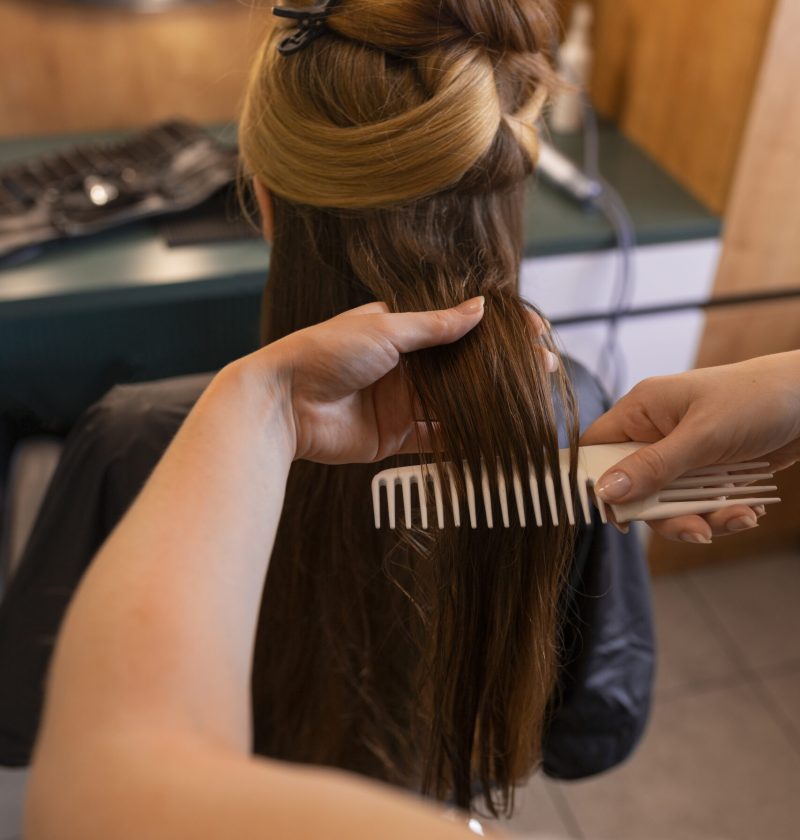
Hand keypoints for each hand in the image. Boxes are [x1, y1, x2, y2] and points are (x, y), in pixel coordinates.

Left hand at [255, 299, 556, 464]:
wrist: (283, 404)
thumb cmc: (324, 353)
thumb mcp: (385, 330)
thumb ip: (435, 325)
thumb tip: (481, 307)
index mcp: (398, 331)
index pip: (455, 327)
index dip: (492, 330)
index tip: (530, 332)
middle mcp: (402, 365)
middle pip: (460, 367)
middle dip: (499, 368)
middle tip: (542, 367)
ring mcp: (399, 401)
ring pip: (453, 403)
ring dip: (487, 403)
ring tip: (527, 400)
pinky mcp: (393, 436)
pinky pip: (435, 438)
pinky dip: (462, 439)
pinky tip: (494, 435)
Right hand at [580, 352, 799, 542]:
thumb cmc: (757, 399)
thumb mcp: (702, 436)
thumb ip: (654, 466)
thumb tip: (606, 491)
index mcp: (642, 410)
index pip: (597, 448)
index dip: (595, 482)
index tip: (612, 515)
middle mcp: (656, 432)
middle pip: (635, 486)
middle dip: (666, 514)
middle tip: (695, 531)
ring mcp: (683, 453)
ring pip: (669, 502)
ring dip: (702, 518)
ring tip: (739, 518)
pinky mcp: (707, 470)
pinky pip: (698, 503)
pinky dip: (722, 513)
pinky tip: (749, 509)